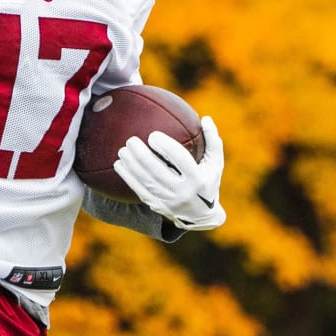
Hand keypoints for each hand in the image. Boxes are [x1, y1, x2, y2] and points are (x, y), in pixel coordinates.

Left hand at [112, 115, 225, 230]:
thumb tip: (206, 118)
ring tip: (122, 150)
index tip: (153, 135)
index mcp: (198, 179)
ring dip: (131, 165)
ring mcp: (169, 202)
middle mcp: (183, 192)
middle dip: (141, 155)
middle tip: (131, 140)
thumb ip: (213, 141)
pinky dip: (128, 178)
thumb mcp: (216, 164)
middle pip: (158, 171)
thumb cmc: (208, 181)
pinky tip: (119, 165)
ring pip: (146, 182)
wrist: (201, 216)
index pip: (180, 159)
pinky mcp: (157, 207)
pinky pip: (139, 191)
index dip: (166, 146)